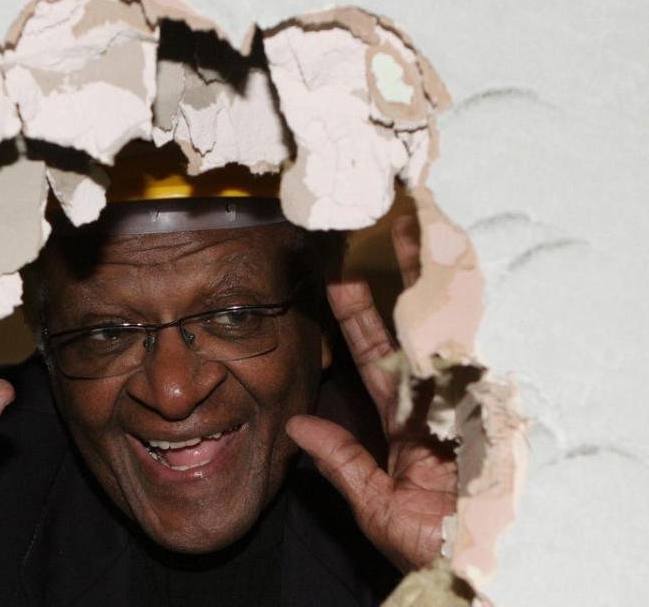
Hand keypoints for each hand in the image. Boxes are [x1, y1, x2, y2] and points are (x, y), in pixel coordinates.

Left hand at [286, 214, 456, 571]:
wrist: (476, 566)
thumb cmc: (429, 546)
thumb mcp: (376, 506)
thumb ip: (341, 463)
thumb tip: (296, 427)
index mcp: (404, 422)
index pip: (374, 358)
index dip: (356, 319)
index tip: (336, 278)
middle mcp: (435, 400)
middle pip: (414, 330)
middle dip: (402, 281)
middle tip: (388, 228)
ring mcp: (468, 396)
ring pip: (448, 330)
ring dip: (439, 282)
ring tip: (425, 230)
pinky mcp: (498, 404)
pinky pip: (484, 355)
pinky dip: (475, 316)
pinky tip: (465, 274)